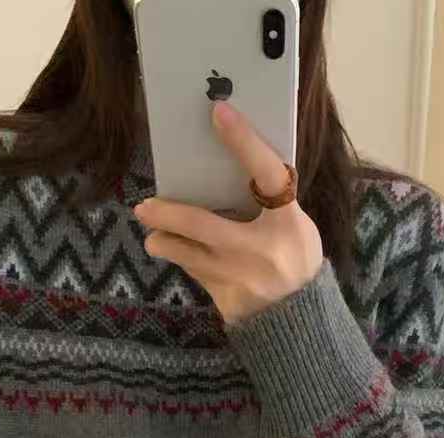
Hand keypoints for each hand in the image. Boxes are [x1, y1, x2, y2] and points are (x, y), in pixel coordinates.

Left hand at [133, 100, 323, 325]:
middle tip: (145, 206)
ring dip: (164, 242)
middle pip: (202, 225)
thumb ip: (272, 201)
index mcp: (288, 223)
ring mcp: (240, 279)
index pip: (267, 174)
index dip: (244, 142)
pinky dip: (184, 261)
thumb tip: (236, 160)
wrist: (298, 319)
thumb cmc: (294, 260)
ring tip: (153, 235)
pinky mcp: (224, 300)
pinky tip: (177, 253)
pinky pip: (194, 274)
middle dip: (168, 214)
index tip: (219, 112)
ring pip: (186, 255)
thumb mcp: (296, 226)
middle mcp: (262, 251)